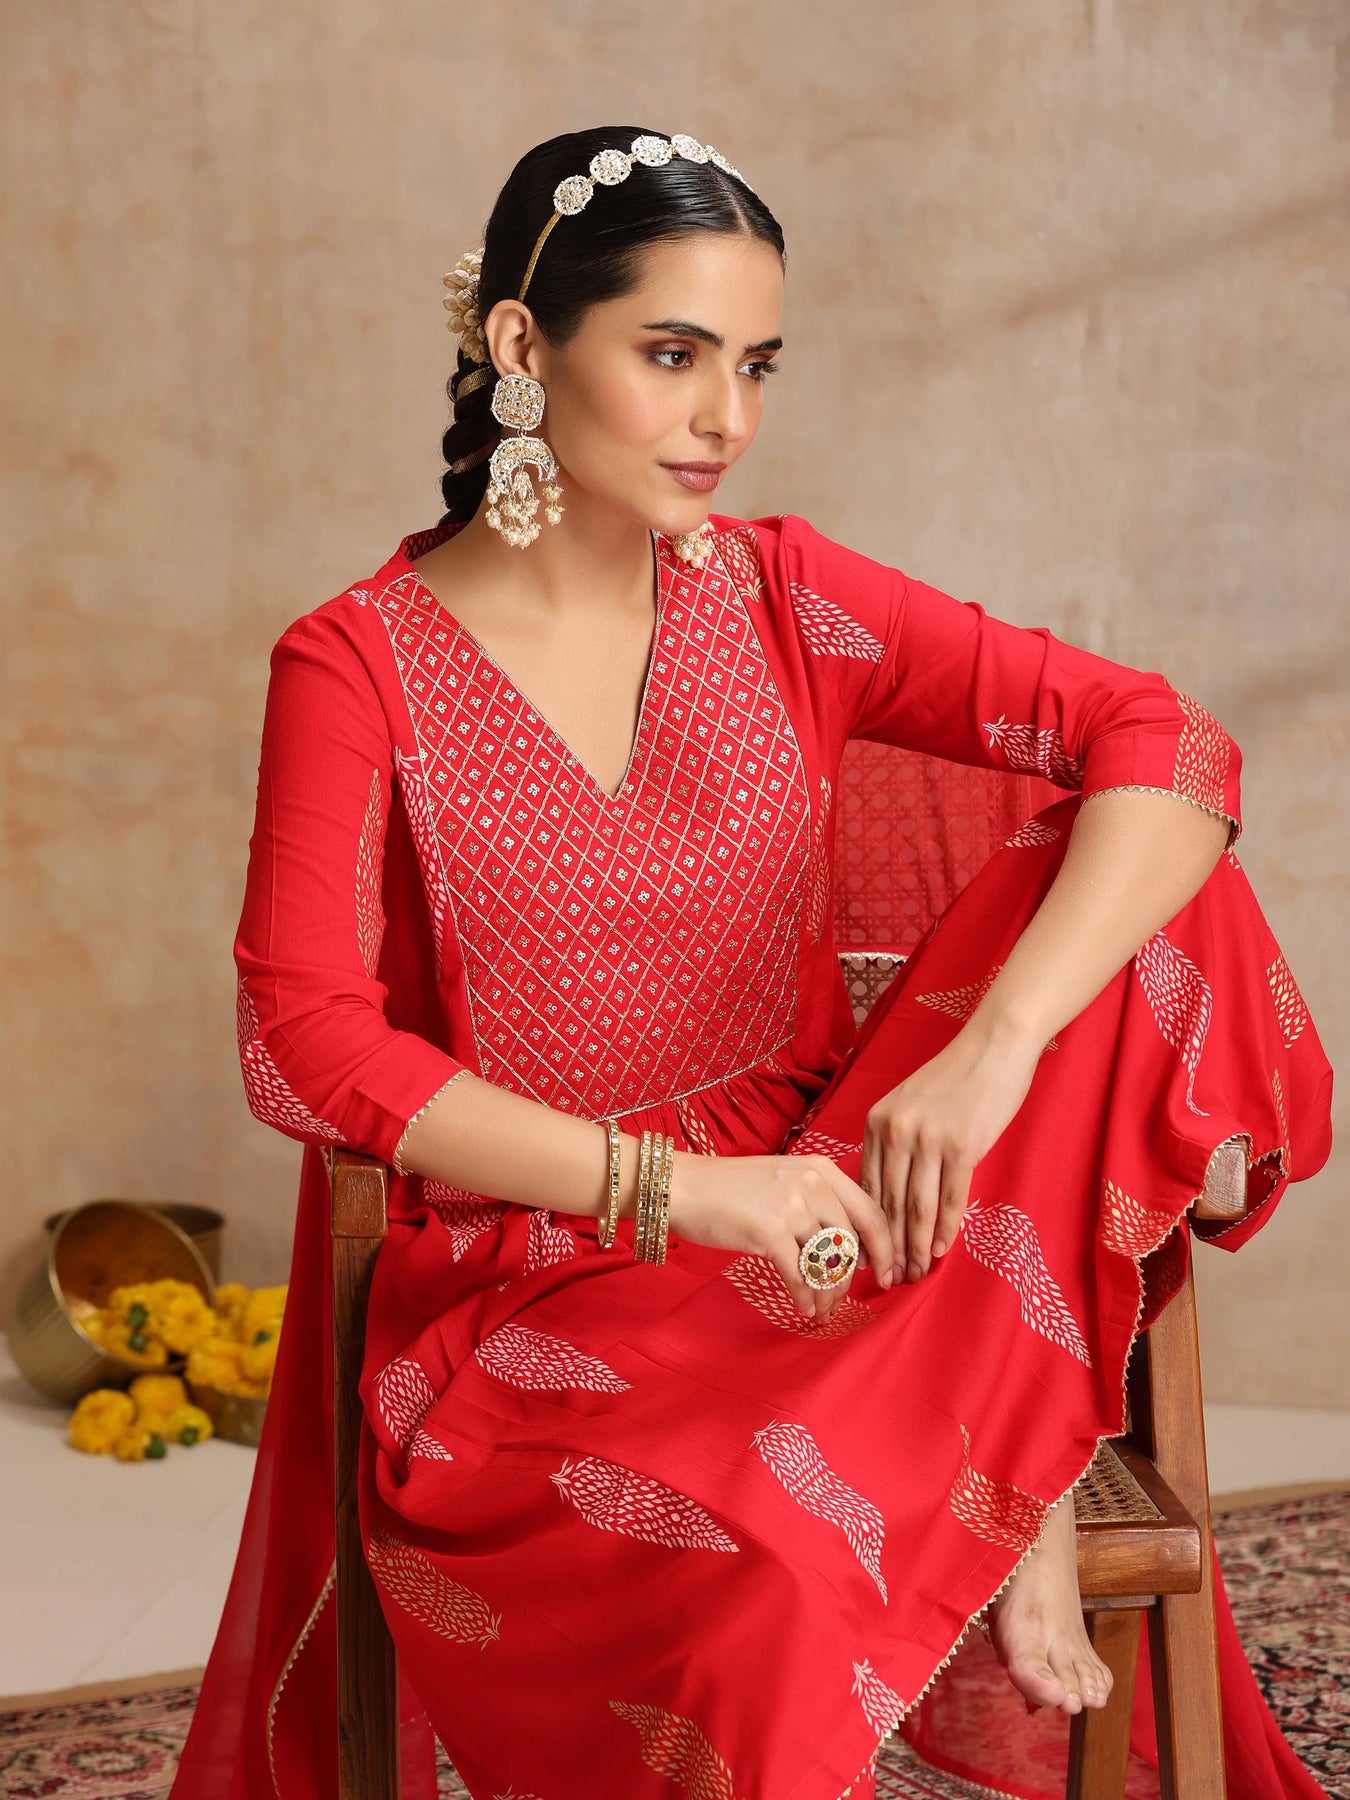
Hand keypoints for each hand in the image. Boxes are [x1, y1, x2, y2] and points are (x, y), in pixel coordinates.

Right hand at [666, 1151, 892, 1321]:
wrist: (682, 1186)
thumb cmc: (731, 1189)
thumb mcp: (785, 1179)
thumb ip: (820, 1203)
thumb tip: (852, 1247)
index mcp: (822, 1168)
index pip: (872, 1212)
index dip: (886, 1249)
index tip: (889, 1274)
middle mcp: (812, 1182)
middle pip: (852, 1243)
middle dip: (852, 1280)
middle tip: (844, 1302)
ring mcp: (791, 1205)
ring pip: (828, 1263)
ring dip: (828, 1295)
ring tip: (821, 1310)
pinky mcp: (769, 1231)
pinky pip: (800, 1276)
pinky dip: (805, 1299)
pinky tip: (802, 1309)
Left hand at [861, 1018, 1044, 1283]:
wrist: (994, 1047)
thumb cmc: (956, 1078)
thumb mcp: (910, 1105)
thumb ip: (896, 1144)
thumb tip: (890, 1196)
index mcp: (877, 1122)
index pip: (866, 1187)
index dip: (868, 1227)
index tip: (868, 1256)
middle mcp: (895, 1131)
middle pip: (888, 1203)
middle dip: (889, 1246)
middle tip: (889, 1279)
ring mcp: (928, 1138)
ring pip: (916, 1207)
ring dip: (916, 1246)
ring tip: (916, 1272)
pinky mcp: (962, 1145)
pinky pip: (949, 1198)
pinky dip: (945, 1228)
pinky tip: (941, 1249)